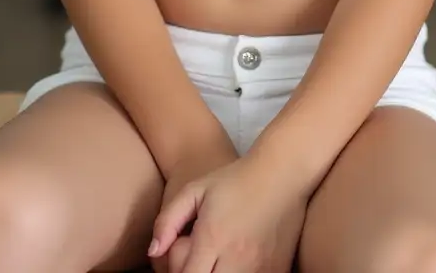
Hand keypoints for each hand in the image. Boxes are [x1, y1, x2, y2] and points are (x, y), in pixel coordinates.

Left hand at [149, 154, 307, 272]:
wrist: (282, 172)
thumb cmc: (235, 179)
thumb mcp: (195, 189)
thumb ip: (168, 220)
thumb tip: (153, 252)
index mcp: (213, 238)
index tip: (182, 262)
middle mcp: (236, 258)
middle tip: (200, 260)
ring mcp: (259, 268)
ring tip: (217, 260)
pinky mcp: (276, 270)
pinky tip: (239, 262)